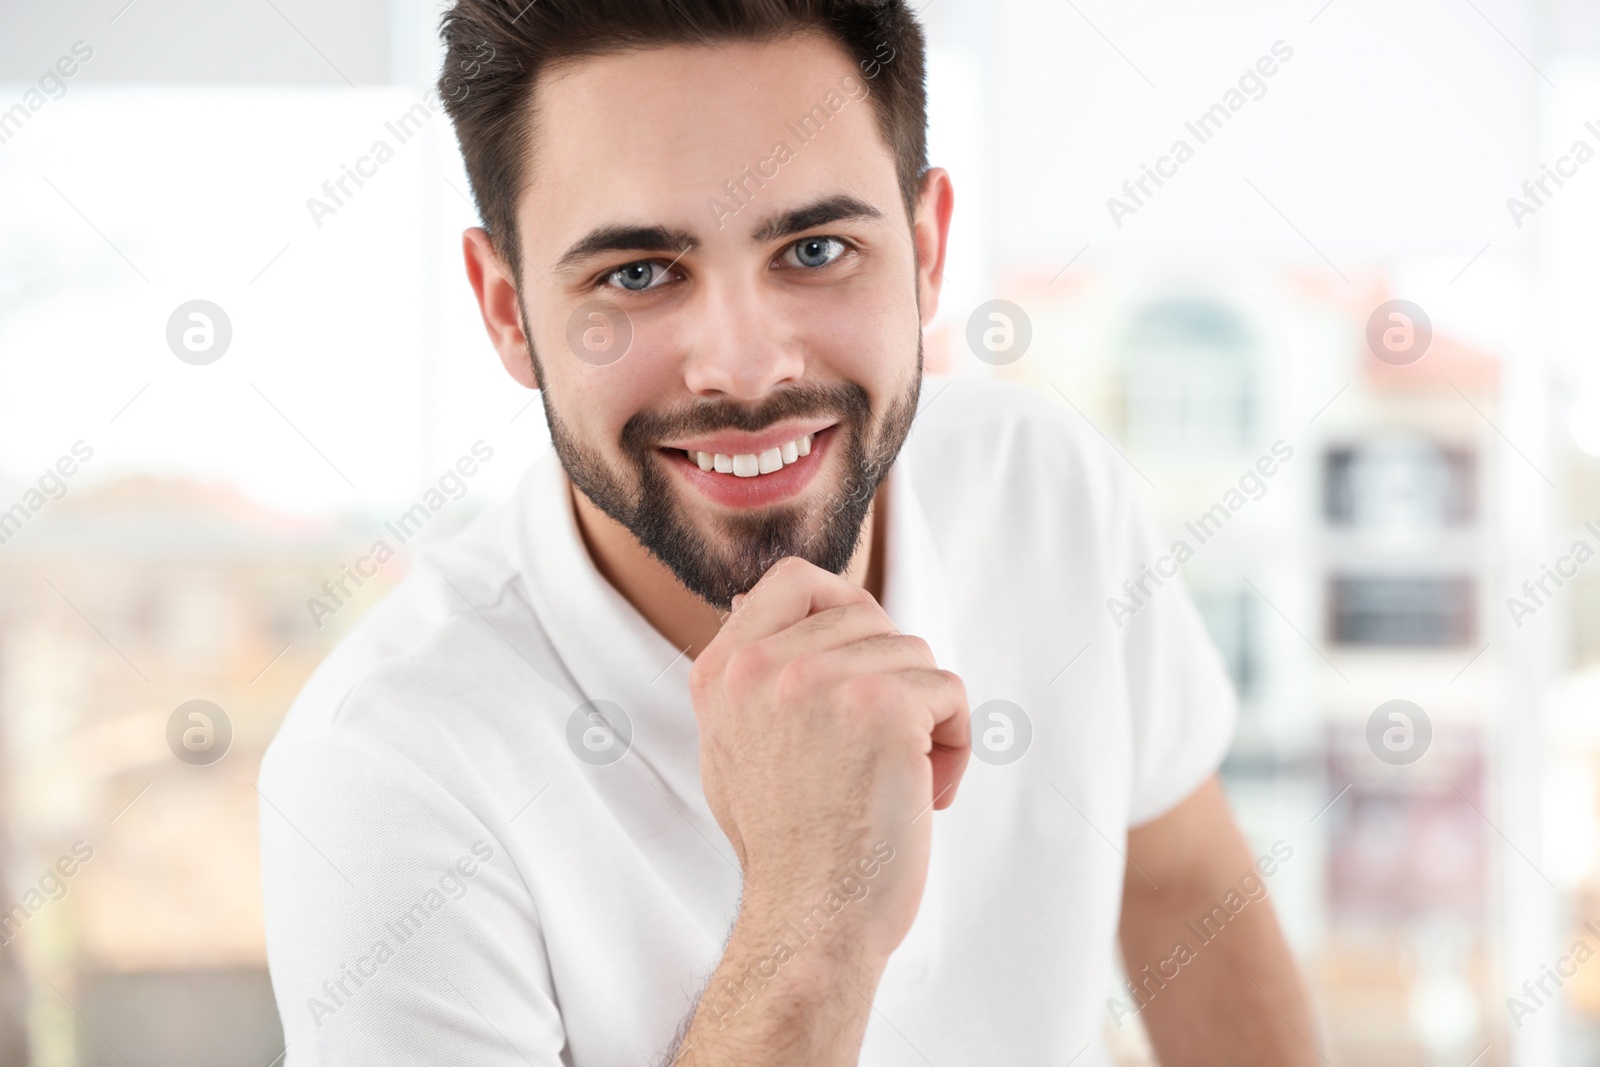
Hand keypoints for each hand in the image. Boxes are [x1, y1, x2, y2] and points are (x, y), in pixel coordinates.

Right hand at [688, 555, 969, 963]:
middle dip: (894, 678)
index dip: (843, 608)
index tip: (861, 665)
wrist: (811, 918)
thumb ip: (746, 677)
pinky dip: (955, 744)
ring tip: (902, 780)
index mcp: (724, 671)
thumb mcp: (732, 745)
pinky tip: (927, 792)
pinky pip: (950, 691)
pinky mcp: (883, 706)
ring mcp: (821, 680)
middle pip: (870, 618)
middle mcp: (763, 665)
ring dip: (928, 717)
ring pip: (916, 655)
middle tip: (884, 749)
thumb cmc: (787, 846)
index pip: (793, 580)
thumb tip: (751, 599)